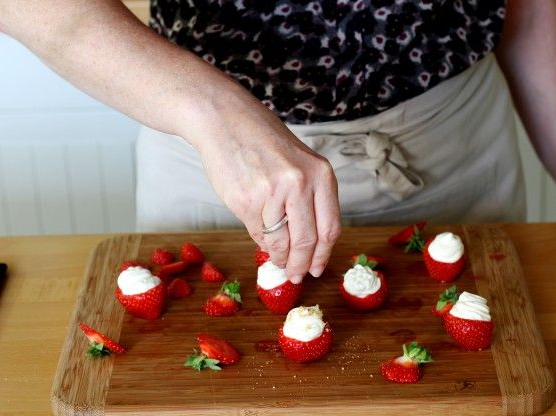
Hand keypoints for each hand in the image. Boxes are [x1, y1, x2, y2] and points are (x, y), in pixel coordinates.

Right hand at [181, 81, 341, 281]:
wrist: (225, 120)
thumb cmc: (262, 141)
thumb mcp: (299, 164)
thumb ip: (307, 200)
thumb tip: (305, 246)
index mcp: (321, 174)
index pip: (330, 228)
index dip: (323, 254)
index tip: (316, 268)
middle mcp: (300, 183)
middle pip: (307, 240)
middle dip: (301, 264)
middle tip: (296, 275)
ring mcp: (272, 193)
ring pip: (280, 241)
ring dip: (279, 256)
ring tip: (277, 260)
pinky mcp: (246, 201)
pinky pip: (258, 233)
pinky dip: (261, 242)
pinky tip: (262, 238)